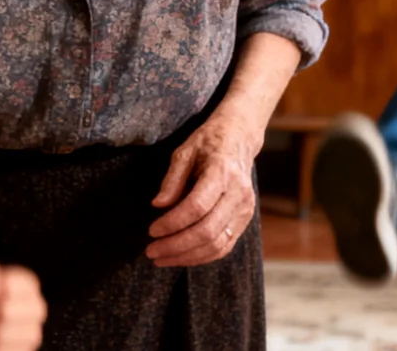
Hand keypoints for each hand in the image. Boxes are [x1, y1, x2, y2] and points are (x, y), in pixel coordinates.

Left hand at [147, 114, 259, 266]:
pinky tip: (181, 257)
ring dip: (187, 256)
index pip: (197, 207)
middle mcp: (238, 193)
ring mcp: (245, 209)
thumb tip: (157, 205)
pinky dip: (201, 256)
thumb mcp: (184, 152)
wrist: (239, 139)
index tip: (151, 230)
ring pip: (217, 244)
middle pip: (207, 231)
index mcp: (222, 172)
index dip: (172, 223)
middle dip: (176, 246)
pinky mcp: (245, 219)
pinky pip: (224, 246)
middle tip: (151, 251)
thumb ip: (171, 179)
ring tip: (161, 258)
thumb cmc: (207, 143)